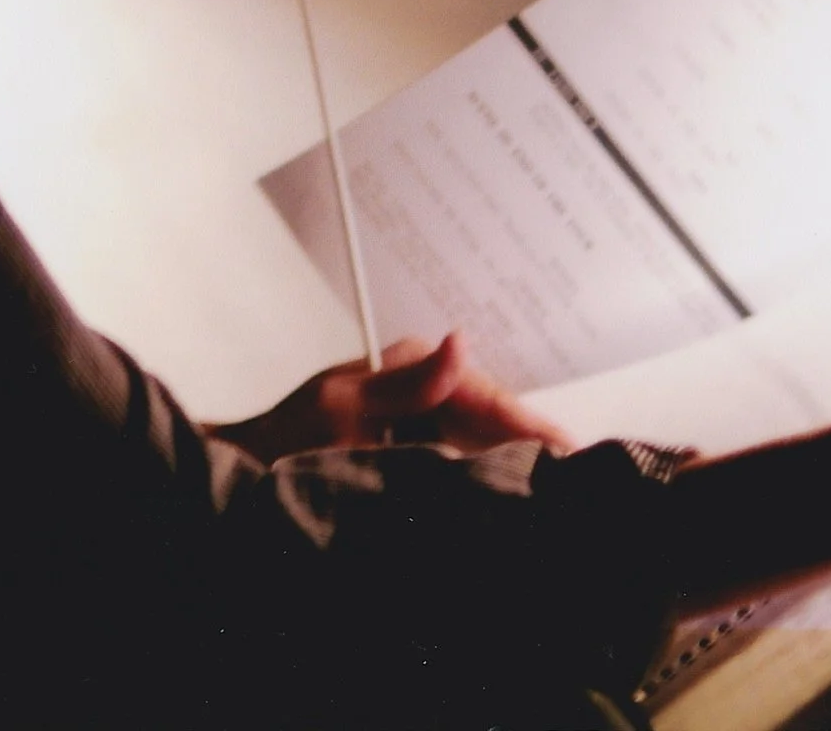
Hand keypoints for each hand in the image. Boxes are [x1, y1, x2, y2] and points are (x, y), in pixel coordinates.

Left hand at [207, 333, 574, 464]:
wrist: (247, 469)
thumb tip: (462, 342)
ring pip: (482, 437)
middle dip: (531, 439)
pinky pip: (462, 457)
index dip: (526, 422)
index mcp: (408, 362)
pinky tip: (518, 490)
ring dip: (516, 457)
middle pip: (490, 415)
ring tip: (565, 485)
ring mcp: (418, 416)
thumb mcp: (343, 408)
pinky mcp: (413, 446)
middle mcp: (420, 383)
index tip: (564, 448)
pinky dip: (489, 471)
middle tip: (583, 473)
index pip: (482, 393)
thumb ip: (407, 382)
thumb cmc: (285, 437)